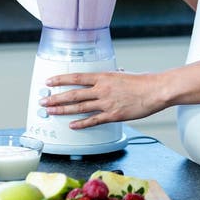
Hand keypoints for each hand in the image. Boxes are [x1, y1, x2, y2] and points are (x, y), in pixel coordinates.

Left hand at [40, 71, 165, 128]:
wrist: (156, 91)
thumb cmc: (143, 82)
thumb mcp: (125, 74)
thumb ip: (114, 76)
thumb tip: (112, 73)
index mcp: (104, 76)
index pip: (77, 77)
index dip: (61, 80)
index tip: (49, 82)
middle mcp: (102, 89)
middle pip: (73, 94)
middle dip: (56, 98)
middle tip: (44, 101)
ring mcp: (106, 103)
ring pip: (79, 107)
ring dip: (63, 110)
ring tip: (51, 112)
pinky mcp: (113, 115)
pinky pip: (93, 120)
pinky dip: (81, 123)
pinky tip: (72, 125)